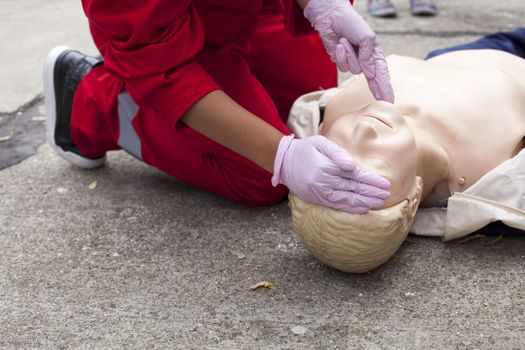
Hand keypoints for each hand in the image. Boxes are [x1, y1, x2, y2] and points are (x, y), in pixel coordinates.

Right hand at [272, 135, 389, 212]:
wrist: (285, 162)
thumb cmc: (306, 149)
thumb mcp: (320, 142)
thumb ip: (337, 152)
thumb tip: (352, 166)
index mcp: (327, 167)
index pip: (355, 175)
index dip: (372, 181)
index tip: (385, 184)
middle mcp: (324, 182)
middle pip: (354, 189)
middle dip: (372, 193)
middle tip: (387, 194)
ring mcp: (320, 193)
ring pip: (347, 200)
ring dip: (365, 202)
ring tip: (379, 202)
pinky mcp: (317, 199)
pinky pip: (338, 205)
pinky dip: (352, 208)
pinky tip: (363, 208)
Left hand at [304, 0, 394, 102]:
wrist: (331, 18)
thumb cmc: (351, 23)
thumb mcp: (366, 36)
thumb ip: (368, 56)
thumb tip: (369, 73)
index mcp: (375, 53)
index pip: (382, 72)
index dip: (386, 86)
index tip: (389, 99)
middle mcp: (365, 60)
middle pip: (373, 80)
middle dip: (379, 89)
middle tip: (385, 101)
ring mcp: (353, 62)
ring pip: (354, 69)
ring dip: (350, 54)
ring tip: (346, 41)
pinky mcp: (341, 62)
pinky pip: (343, 66)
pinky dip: (341, 55)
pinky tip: (340, 44)